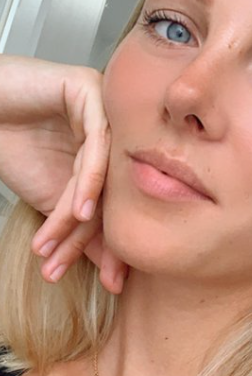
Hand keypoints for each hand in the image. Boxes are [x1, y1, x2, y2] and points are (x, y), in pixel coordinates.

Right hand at [0, 54, 127, 293]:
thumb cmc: (11, 146)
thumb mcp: (52, 202)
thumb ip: (82, 229)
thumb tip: (111, 269)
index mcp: (112, 159)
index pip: (116, 208)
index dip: (112, 249)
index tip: (112, 283)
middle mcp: (117, 135)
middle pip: (116, 194)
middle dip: (103, 241)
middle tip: (103, 278)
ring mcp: (108, 111)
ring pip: (103, 177)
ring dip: (77, 219)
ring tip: (57, 250)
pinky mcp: (90, 91)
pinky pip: (95, 146)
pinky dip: (86, 182)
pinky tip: (77, 212)